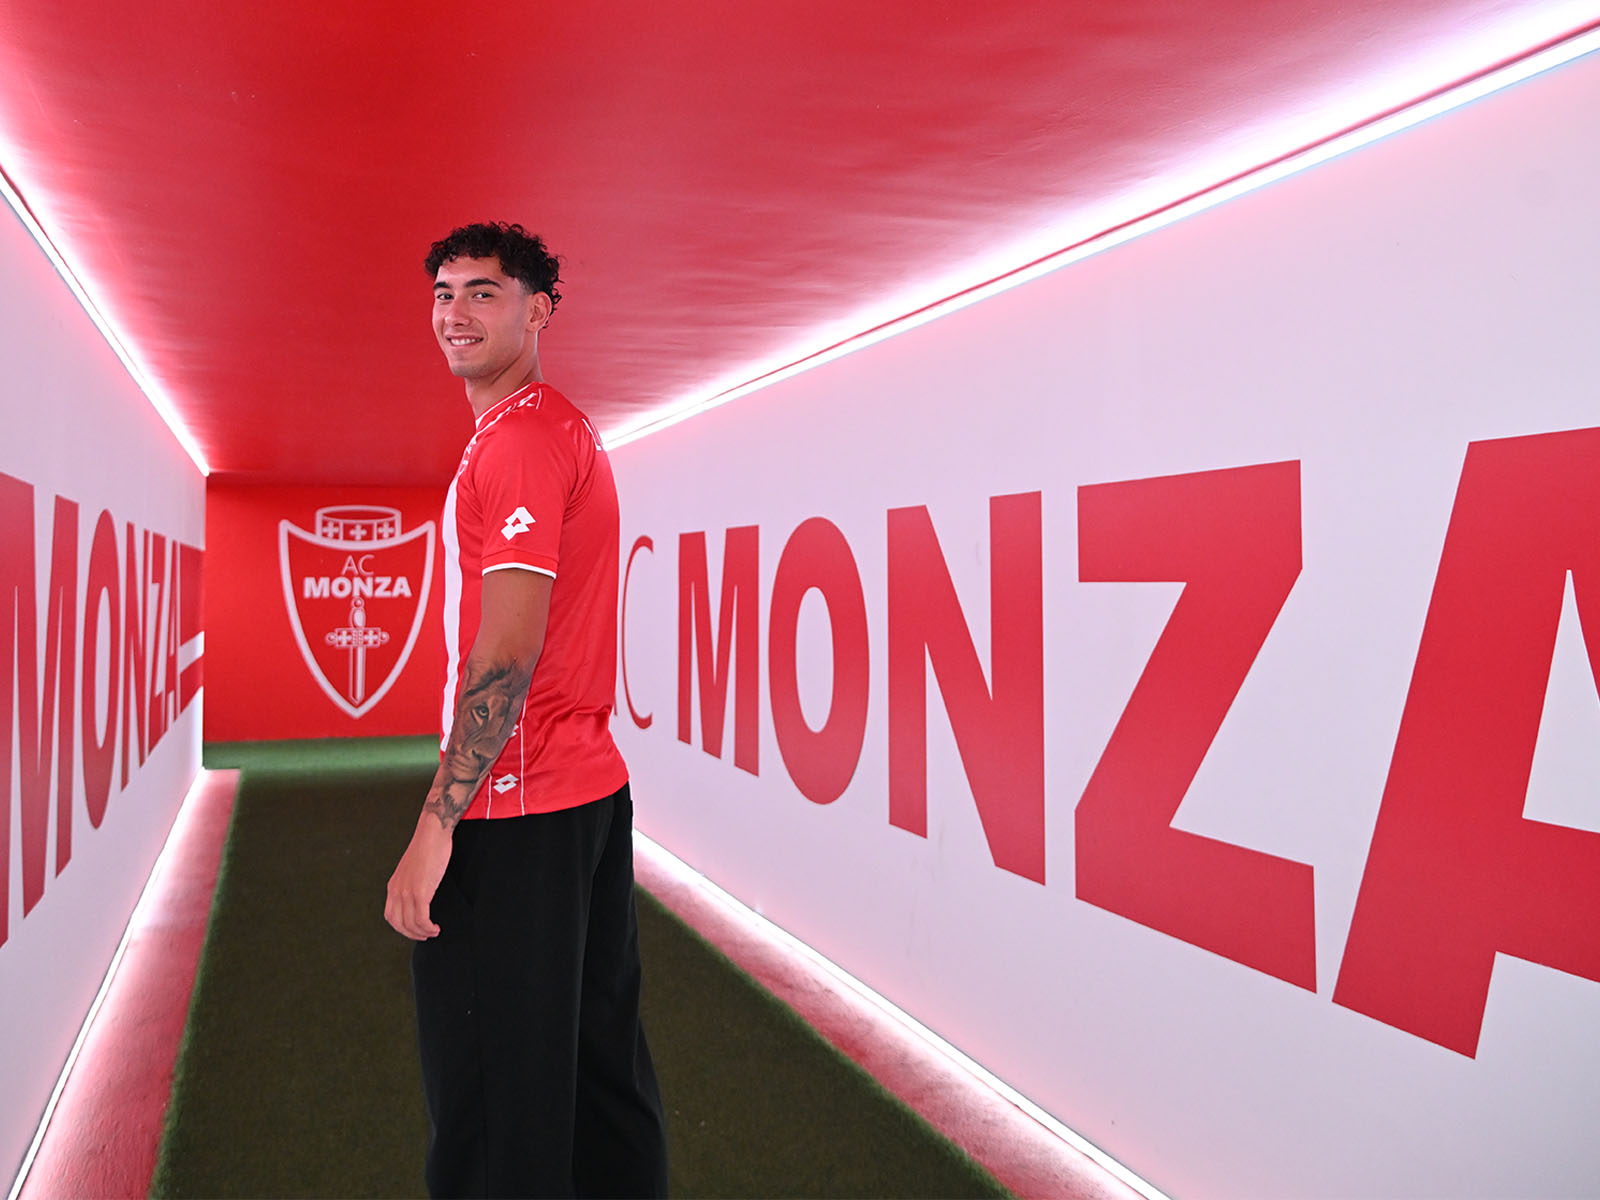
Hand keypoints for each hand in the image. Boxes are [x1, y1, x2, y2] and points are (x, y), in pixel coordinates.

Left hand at [385, 813, 452, 939]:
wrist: (432, 833)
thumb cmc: (427, 847)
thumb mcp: (413, 868)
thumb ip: (412, 881)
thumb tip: (421, 892)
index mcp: (393, 886)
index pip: (391, 916)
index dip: (402, 928)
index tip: (415, 929)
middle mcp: (397, 891)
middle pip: (399, 924)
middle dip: (412, 934)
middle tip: (426, 935)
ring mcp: (407, 892)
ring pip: (411, 924)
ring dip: (423, 933)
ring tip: (434, 932)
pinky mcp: (420, 892)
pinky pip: (421, 919)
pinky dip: (428, 927)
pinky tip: (435, 927)